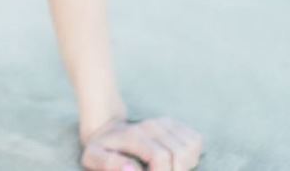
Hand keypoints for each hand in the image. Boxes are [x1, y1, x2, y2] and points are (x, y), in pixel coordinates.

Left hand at [79, 115, 204, 170]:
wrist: (107, 128)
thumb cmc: (102, 149)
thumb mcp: (94, 157)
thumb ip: (108, 164)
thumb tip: (131, 169)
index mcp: (134, 135)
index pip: (161, 157)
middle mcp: (152, 126)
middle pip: (180, 154)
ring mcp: (165, 123)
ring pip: (191, 148)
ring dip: (185, 165)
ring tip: (168, 169)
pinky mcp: (175, 124)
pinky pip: (196, 141)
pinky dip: (192, 155)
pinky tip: (176, 161)